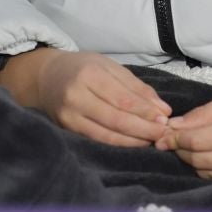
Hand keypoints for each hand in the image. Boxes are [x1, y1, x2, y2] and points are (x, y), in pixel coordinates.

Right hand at [0, 48, 171, 146]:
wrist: (46, 77)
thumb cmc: (83, 68)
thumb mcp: (109, 67)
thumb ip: (136, 87)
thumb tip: (163, 110)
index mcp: (89, 74)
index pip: (123, 99)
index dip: (146, 112)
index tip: (165, 118)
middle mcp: (76, 96)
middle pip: (116, 119)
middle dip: (143, 129)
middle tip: (163, 133)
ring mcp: (69, 115)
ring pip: (107, 135)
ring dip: (133, 140)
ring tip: (151, 140)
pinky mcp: (67, 129)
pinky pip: (97, 140)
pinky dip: (117, 144)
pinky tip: (132, 143)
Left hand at [157, 72, 211, 178]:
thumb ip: (207, 113)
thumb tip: (176, 125)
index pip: (197, 143)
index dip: (175, 138)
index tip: (161, 131)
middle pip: (200, 160)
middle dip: (179, 150)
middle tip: (167, 137)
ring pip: (210, 173)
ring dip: (192, 160)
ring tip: (183, 144)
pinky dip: (209, 168)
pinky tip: (203, 154)